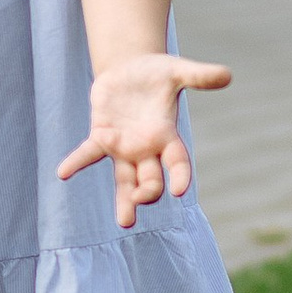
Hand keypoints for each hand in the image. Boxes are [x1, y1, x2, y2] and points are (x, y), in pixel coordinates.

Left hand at [56, 51, 230, 228]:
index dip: (180, 175)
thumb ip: (199, 76)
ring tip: (125, 223)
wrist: (128, 69)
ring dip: (124, 200)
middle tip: (141, 199)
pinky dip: (76, 162)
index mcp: (167, 137)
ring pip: (124, 180)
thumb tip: (228, 74)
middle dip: (148, 191)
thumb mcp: (177, 71)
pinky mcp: (101, 137)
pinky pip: (89, 153)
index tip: (180, 190)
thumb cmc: (157, 73)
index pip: (178, 162)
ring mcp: (123, 147)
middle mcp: (146, 148)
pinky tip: (63, 172)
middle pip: (151, 178)